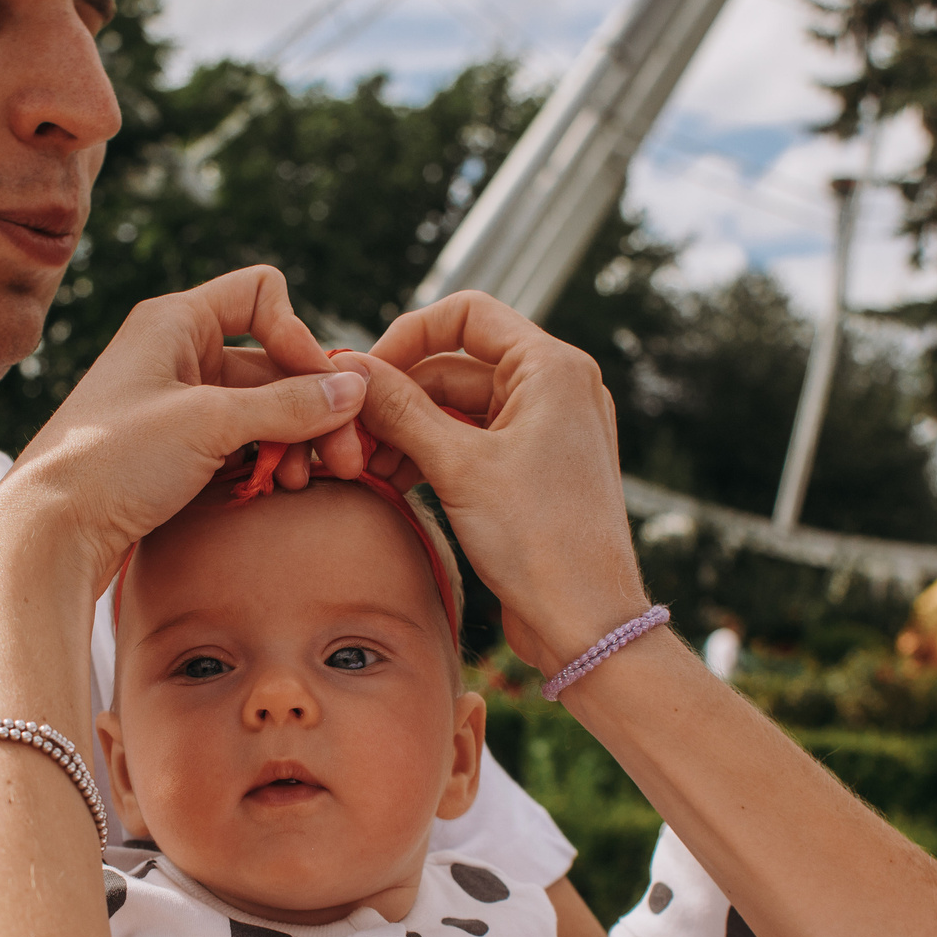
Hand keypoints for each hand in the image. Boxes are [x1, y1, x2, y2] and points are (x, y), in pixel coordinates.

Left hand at [0, 265, 371, 589]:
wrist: (49, 532)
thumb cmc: (113, 461)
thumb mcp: (209, 423)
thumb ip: (288, 404)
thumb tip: (356, 388)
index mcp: (175, 321)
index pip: (262, 295)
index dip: (297, 335)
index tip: (318, 387)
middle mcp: (177, 353)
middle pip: (272, 361)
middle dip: (313, 406)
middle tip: (349, 459)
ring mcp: (178, 404)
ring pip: (262, 407)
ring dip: (295, 440)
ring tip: (305, 481)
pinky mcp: (177, 450)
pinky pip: (241, 441)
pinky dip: (266, 460)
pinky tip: (280, 488)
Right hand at [355, 293, 651, 673]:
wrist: (585, 622)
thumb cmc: (541, 541)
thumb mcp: (458, 467)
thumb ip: (401, 409)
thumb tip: (352, 369)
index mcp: (552, 367)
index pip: (467, 314)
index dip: (408, 335)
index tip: (365, 372)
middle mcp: (555, 388)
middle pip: (456, 365)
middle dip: (399, 396)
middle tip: (350, 432)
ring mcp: (546, 429)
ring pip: (458, 408)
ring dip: (408, 430)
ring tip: (365, 464)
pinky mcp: (533, 469)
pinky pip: (471, 442)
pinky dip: (430, 454)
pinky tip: (392, 479)